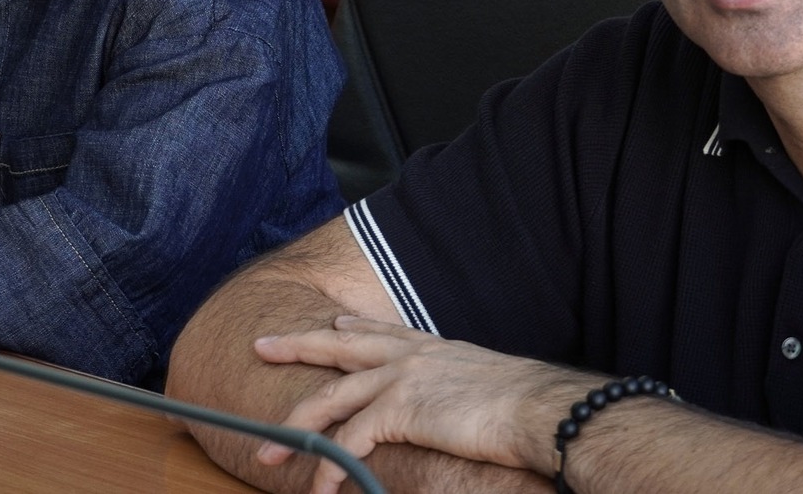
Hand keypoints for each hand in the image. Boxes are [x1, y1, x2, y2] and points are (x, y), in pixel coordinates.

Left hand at [255, 316, 581, 489]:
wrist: (541, 411)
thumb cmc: (525, 405)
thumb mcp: (481, 380)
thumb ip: (455, 385)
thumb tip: (457, 404)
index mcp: (428, 348)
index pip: (377, 332)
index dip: (347, 329)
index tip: (328, 325)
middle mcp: (407, 356)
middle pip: (335, 348)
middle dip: (294, 347)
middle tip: (261, 346)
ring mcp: (400, 379)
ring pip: (330, 399)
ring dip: (296, 430)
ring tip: (270, 452)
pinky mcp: (400, 410)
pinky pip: (352, 440)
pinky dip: (334, 466)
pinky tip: (323, 486)